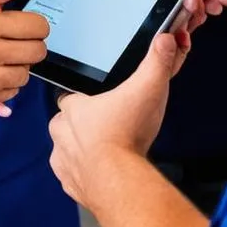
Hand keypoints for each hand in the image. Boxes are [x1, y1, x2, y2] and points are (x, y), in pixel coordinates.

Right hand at [0, 0, 48, 116]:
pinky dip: (8, 82)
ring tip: (2, 58)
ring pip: (28, 72)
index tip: (28, 25)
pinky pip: (16, 90)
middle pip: (37, 50)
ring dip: (19, 65)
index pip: (37, 25)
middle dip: (31, 45)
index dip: (36, 24)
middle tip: (17, 41)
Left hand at [49, 31, 189, 207]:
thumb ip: (156, 63)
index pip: (72, 97)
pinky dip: (86, 176)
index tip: (102, 104)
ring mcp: (64, 162)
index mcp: (73, 108)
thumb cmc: (127, 136)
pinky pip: (74, 178)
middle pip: (68, 124)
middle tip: (109, 130)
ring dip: (84, 151)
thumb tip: (164, 40)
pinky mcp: (71, 186)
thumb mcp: (147, 89)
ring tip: (108, 153)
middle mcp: (62, 134)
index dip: (86, 99)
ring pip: (67, 151)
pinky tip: (105, 174)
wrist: (120, 184)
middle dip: (84, 126)